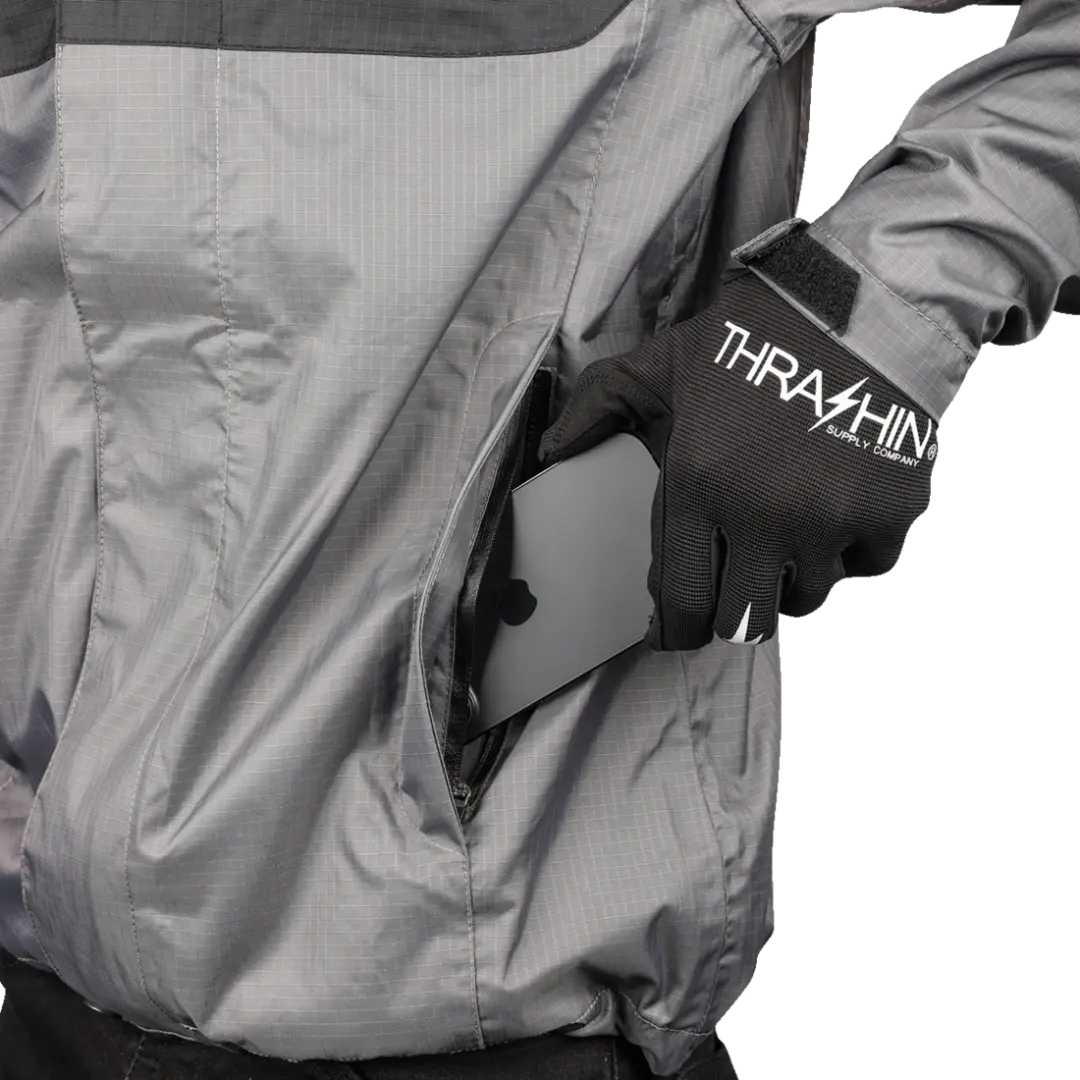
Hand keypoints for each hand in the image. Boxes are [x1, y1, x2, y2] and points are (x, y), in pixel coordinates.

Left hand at [538, 271, 939, 648]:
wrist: (858, 303)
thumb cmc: (751, 337)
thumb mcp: (662, 362)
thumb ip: (599, 405)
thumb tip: (549, 450)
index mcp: (697, 484)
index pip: (682, 600)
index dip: (674, 629)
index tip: (672, 631)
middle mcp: (761, 516)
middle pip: (744, 620)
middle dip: (732, 615)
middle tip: (732, 592)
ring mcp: (830, 520)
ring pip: (806, 602)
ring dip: (791, 587)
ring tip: (785, 551)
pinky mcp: (889, 513)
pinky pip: (868, 568)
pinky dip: (853, 556)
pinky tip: (839, 523)